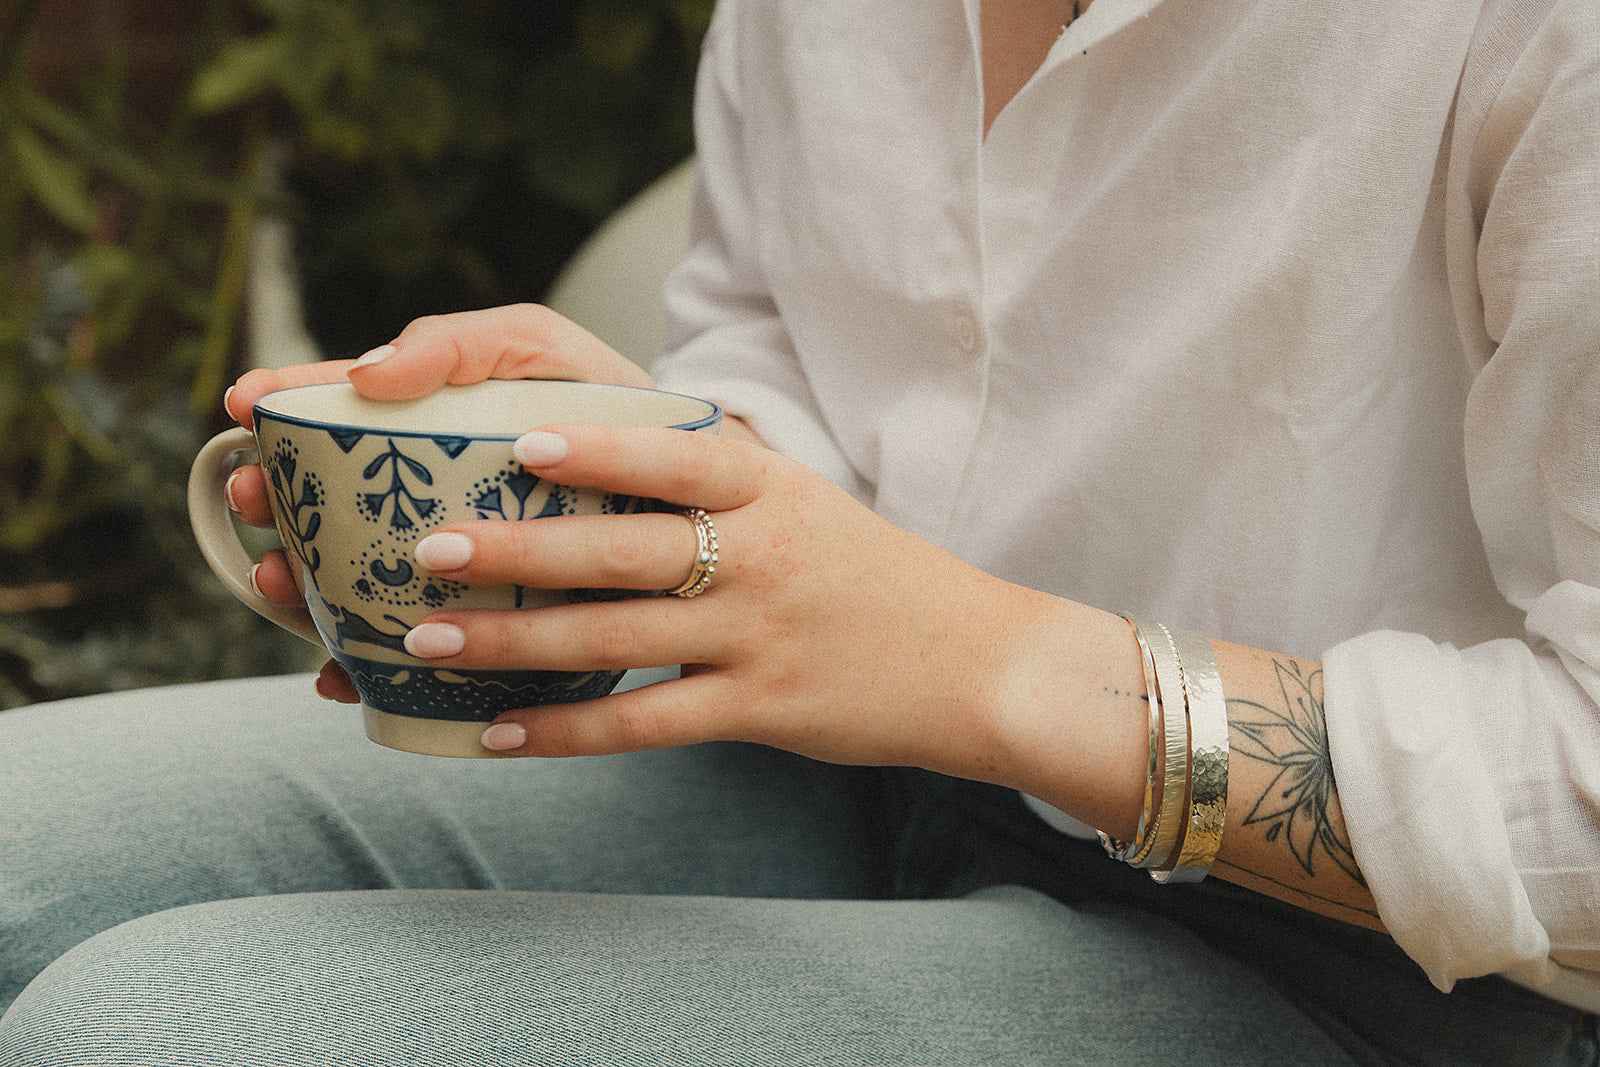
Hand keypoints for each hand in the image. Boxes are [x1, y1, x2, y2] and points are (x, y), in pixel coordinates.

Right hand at [220, 304, 674, 700]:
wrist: (706, 509)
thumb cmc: (619, 417)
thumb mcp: (546, 353)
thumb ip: (465, 343)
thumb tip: (370, 371)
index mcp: (438, 430)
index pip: (337, 412)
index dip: (282, 403)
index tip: (243, 407)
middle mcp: (431, 499)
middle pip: (320, 503)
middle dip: (267, 501)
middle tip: (250, 500)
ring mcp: (453, 572)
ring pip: (346, 584)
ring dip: (296, 587)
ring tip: (282, 582)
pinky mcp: (480, 638)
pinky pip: (404, 661)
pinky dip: (361, 667)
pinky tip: (338, 673)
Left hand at [392, 421, 1056, 784]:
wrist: (975, 662)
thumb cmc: (868, 574)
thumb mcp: (804, 503)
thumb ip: (713, 486)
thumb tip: (593, 471)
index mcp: (771, 488)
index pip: (676, 457)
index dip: (599, 450)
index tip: (519, 443)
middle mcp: (764, 554)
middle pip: (625, 550)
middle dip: (520, 550)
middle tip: (430, 549)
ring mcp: (761, 635)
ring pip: (618, 638)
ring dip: (516, 643)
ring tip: (429, 644)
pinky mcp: (762, 708)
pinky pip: (646, 724)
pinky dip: (567, 731)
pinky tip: (500, 734)